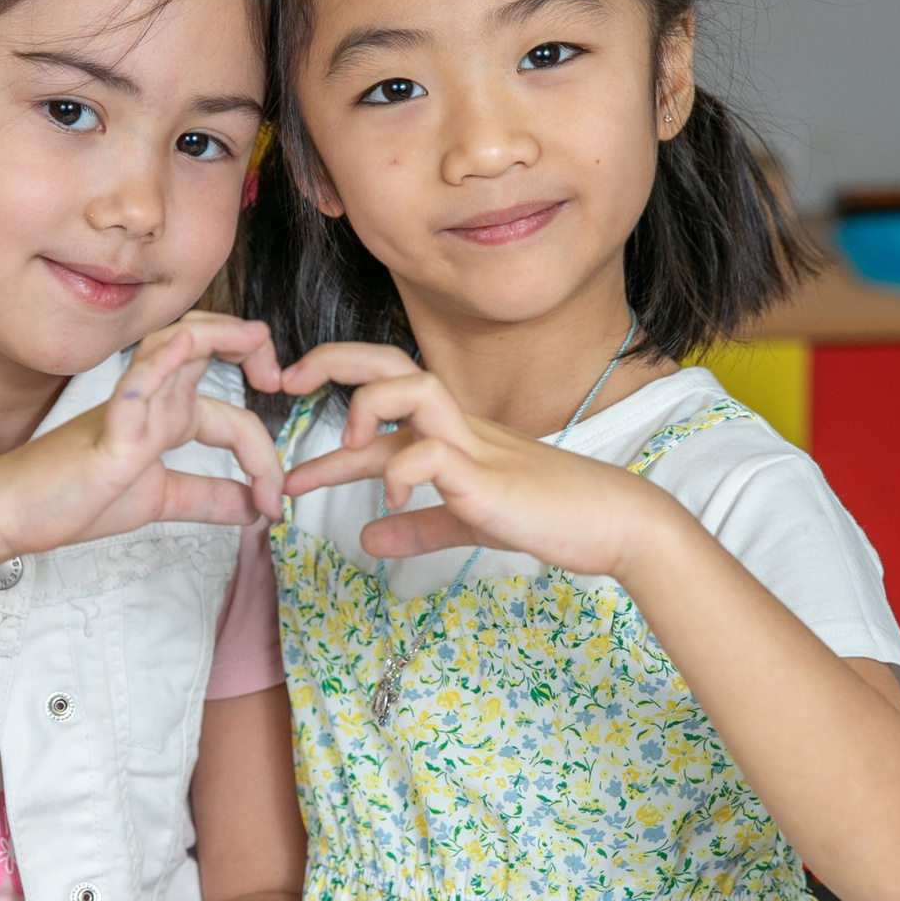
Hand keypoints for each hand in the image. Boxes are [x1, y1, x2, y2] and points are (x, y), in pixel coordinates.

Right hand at [0, 314, 285, 558]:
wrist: (15, 514)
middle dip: (249, 344)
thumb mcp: (158, 500)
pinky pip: (134, 389)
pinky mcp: (106, 433)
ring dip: (217, 335)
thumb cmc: (74, 498)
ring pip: (173, 348)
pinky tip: (182, 347)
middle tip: (280, 378)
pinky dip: (159, 365)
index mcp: (166, 418)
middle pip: (205, 346)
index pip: (232, 417)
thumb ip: (206, 498)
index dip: (264, 455)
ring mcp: (128, 411)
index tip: (275, 498)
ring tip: (256, 341)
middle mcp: (152, 403)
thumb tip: (253, 508)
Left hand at [277, 343, 668, 577]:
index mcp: (449, 432)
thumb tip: (367, 538)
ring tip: (347, 444)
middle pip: (391, 363)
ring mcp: (475, 446)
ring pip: (416, 387)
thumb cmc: (549, 515)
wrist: (614, 524)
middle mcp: (457, 426)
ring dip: (369, 406)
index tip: (288, 414)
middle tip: (286, 381)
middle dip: (334, 361)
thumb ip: (419, 526)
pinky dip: (403, 471)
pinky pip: (435, 454)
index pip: (381, 395)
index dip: (331, 399)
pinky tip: (392, 499)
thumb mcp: (468, 523)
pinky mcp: (490, 477)